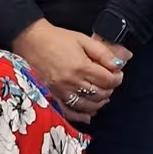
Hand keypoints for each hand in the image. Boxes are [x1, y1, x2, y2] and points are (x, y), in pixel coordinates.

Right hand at [12, 19, 127, 124]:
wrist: (32, 40)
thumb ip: (103, 53)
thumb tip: (120, 63)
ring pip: (88, 105)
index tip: (117, 74)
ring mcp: (61, 91)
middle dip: (110, 89)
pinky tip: (89, 113)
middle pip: (100, 94)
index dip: (117, 78)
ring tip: (102, 94)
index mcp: (81, 66)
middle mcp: (72, 82)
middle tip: (110, 82)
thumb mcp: (83, 39)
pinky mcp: (53, 96)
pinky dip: (82, 115)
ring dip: (99, 102)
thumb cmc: (56, 38)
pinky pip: (70, 112)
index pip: (108, 80)